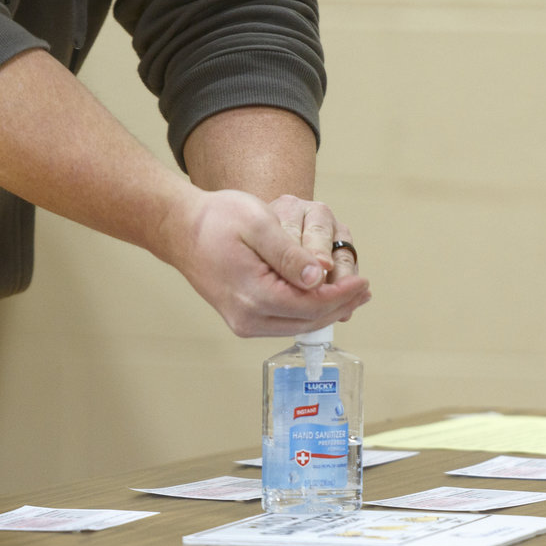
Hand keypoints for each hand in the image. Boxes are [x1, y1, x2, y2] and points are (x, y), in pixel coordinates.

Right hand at [162, 188, 370, 336]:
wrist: (181, 229)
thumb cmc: (216, 220)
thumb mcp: (258, 224)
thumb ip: (289, 254)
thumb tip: (319, 278)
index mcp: (253, 296)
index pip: (311, 305)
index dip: (341, 295)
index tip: (363, 282)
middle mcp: (248, 318)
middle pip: (308, 321)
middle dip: (340, 306)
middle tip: (365, 291)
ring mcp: (244, 322)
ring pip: (298, 324)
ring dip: (327, 310)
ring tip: (352, 295)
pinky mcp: (244, 318)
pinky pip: (285, 320)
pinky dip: (308, 311)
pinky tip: (323, 297)